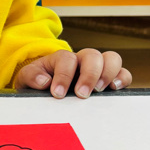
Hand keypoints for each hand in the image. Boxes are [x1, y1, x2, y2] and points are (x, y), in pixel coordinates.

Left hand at [15, 49, 131, 98]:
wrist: (43, 90)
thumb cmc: (37, 82)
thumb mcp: (27, 78)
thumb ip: (31, 76)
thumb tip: (44, 81)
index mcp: (61, 58)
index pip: (66, 59)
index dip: (63, 75)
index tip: (58, 93)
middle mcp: (82, 60)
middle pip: (92, 55)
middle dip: (89, 74)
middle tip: (81, 94)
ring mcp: (97, 68)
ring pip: (112, 58)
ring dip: (108, 73)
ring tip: (99, 90)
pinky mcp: (108, 80)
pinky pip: (123, 74)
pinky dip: (122, 79)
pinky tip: (114, 90)